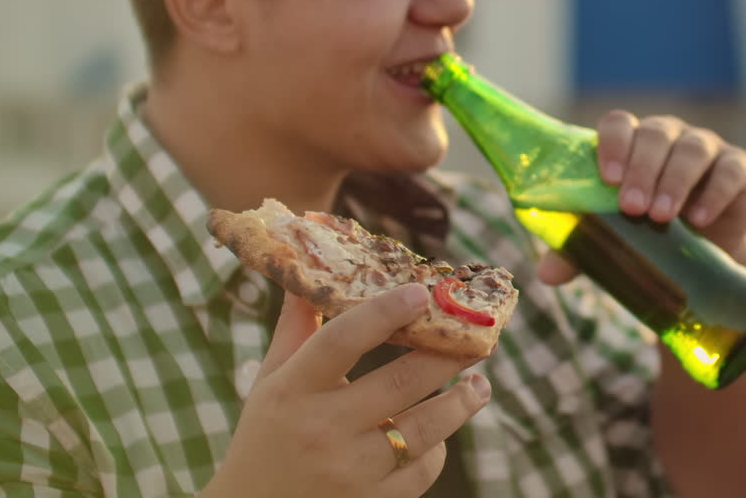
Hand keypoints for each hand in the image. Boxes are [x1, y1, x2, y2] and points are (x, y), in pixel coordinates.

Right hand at [200, 284, 490, 497]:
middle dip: (448, 356)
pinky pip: (421, 470)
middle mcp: (322, 430)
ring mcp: (349, 471)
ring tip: (479, 385)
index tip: (421, 292)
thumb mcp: (270, 383)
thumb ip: (296, 331)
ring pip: (425, 429)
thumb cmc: (266, 438)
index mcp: (293, 390)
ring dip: (462, 402)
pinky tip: (442, 434)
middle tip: (479, 337)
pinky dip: (436, 449)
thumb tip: (310, 274)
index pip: (340, 341)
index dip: (383, 313)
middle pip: (400, 382)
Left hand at [538, 110, 745, 284]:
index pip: (619, 124)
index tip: (606, 179)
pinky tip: (700, 219)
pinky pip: (731, 170)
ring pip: (691, 149)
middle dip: (642, 169)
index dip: (612, 145)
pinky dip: (715, 192)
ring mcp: (705, 148)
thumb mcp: (611, 242)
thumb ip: (579, 249)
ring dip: (674, 181)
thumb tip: (545, 274)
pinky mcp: (738, 168)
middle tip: (632, 207)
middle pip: (655, 134)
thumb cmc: (644, 236)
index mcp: (631, 144)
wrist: (698, 260)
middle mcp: (668, 137)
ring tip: (661, 217)